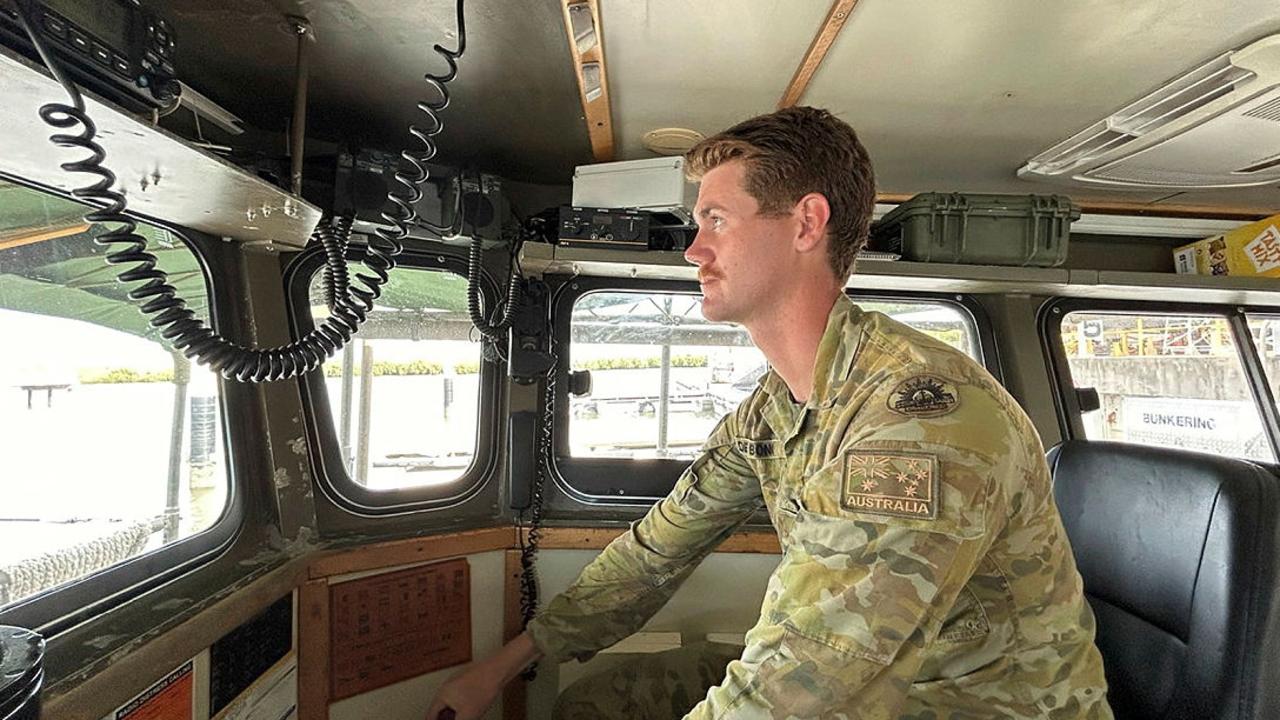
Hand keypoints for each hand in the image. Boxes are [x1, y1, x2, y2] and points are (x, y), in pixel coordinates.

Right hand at [425, 632, 541, 719]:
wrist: (498, 670)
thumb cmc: (484, 687)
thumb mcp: (467, 715)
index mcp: (442, 694)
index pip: (430, 715)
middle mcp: (446, 687)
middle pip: (440, 710)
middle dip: (445, 718)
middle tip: (453, 719)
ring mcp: (456, 682)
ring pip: (450, 704)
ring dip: (454, 714)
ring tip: (465, 717)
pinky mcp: (466, 681)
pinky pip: (459, 698)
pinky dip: (461, 707)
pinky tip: (470, 712)